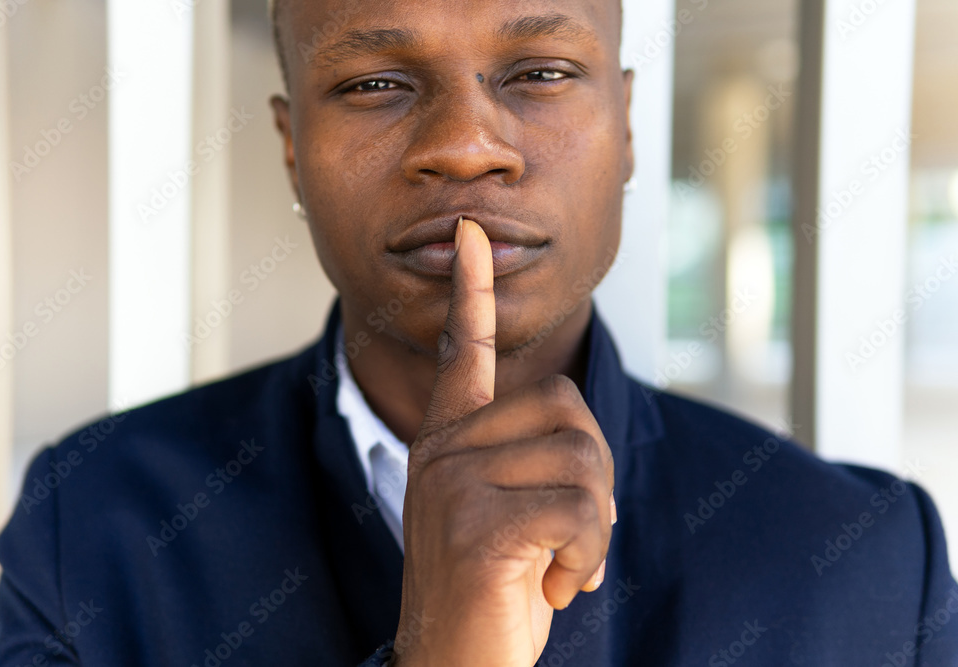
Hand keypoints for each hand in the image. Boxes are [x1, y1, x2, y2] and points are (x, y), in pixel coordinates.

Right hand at [393, 218, 614, 666]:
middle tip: (570, 536)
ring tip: (556, 565)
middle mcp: (443, 449)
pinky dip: (588, 557)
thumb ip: (528, 460)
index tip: (472, 235)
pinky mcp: (477, 525)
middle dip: (594, 478)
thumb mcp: (505, 512)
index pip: (465, 350)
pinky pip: (580, 512)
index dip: (471, 291)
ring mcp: (454, 484)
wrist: (454, 665)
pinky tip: (553, 587)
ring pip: (582, 461)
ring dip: (593, 527)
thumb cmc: (490, 590)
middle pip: (568, 412)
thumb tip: (581, 439)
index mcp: (450, 440)